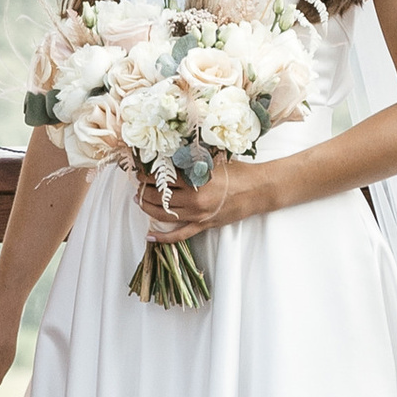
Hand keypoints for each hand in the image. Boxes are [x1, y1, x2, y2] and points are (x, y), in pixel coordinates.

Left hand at [139, 157, 282, 247]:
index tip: (140, 170)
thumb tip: (171, 158)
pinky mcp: (204, 225)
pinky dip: (163, 237)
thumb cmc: (239, 172)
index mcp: (196, 181)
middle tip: (137, 184)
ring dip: (148, 207)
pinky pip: (180, 235)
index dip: (148, 175)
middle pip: (160, 197)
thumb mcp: (214, 161)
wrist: (259, 190)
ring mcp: (199, 215)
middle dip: (144, 190)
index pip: (163, 178)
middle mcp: (195, 200)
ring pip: (164, 215)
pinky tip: (150, 236)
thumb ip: (193, 162)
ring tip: (139, 200)